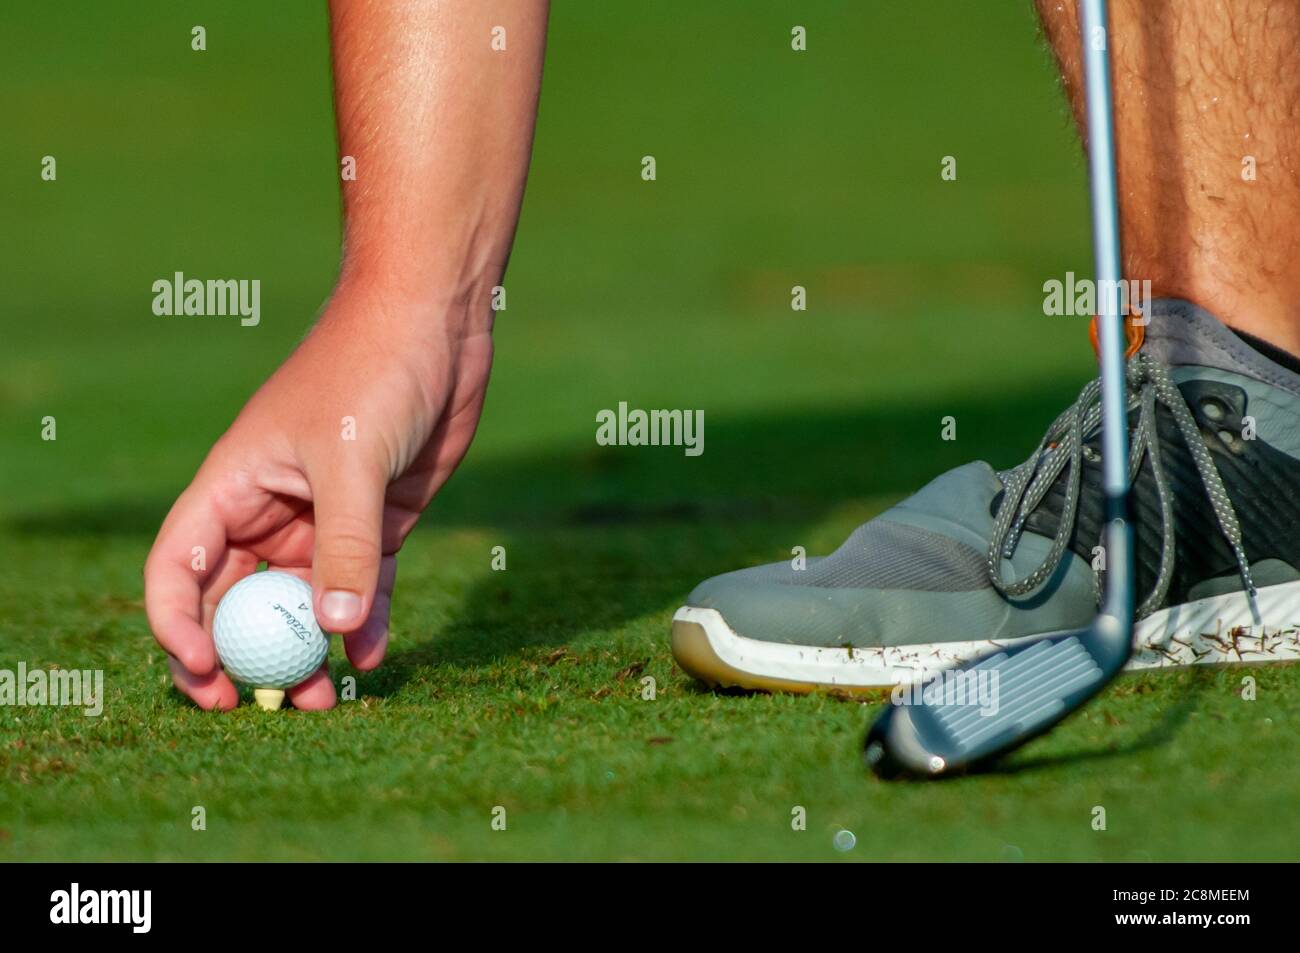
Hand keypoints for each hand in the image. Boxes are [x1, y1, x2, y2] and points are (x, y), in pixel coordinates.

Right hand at [144, 281, 492, 709]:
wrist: (433, 322)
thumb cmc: (372, 369)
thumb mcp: (352, 458)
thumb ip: (344, 545)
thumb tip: (333, 629)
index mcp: (234, 485)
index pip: (179, 567)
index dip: (178, 625)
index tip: (205, 674)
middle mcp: (272, 509)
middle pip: (238, 598)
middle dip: (247, 653)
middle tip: (267, 704)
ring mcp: (326, 518)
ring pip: (303, 602)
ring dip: (307, 649)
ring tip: (322, 698)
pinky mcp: (378, 521)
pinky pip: (362, 587)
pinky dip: (364, 623)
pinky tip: (372, 656)